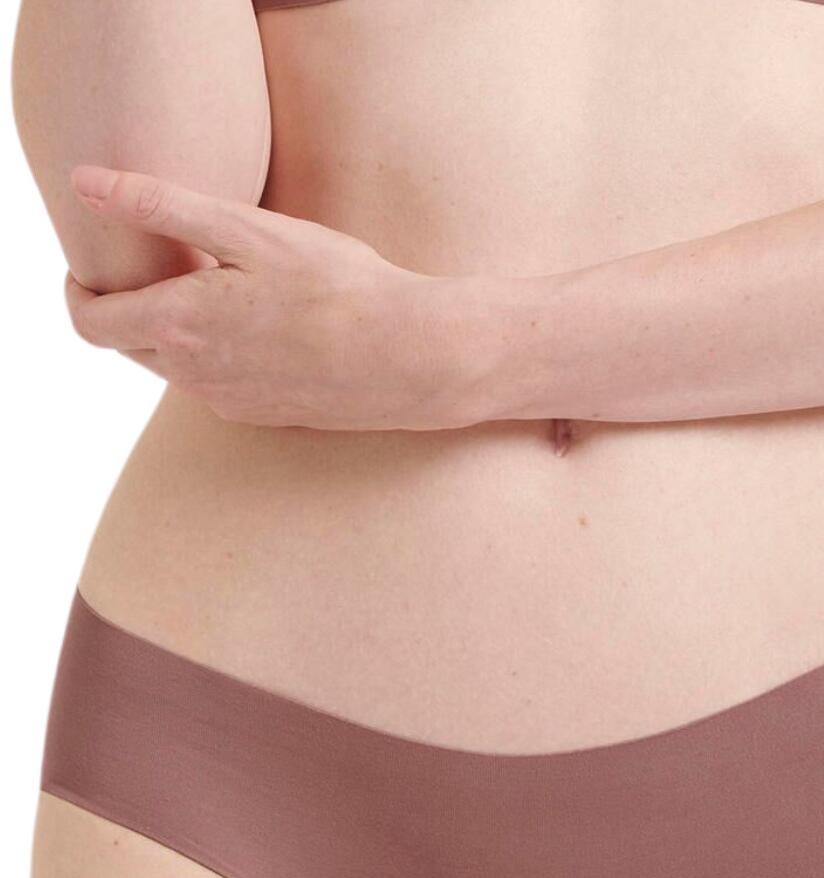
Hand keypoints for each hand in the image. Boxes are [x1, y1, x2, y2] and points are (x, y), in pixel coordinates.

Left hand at [64, 165, 492, 430]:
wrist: (413, 360)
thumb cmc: (341, 288)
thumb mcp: (250, 231)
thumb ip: (162, 206)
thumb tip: (87, 184)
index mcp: (180, 326)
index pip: (91, 323)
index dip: (78, 291)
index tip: (92, 263)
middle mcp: (195, 377)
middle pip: (128, 344)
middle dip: (128, 304)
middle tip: (159, 262)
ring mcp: (229, 403)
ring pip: (173, 365)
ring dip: (174, 328)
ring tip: (215, 286)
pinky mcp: (262, 416)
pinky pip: (214, 384)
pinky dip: (214, 352)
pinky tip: (259, 325)